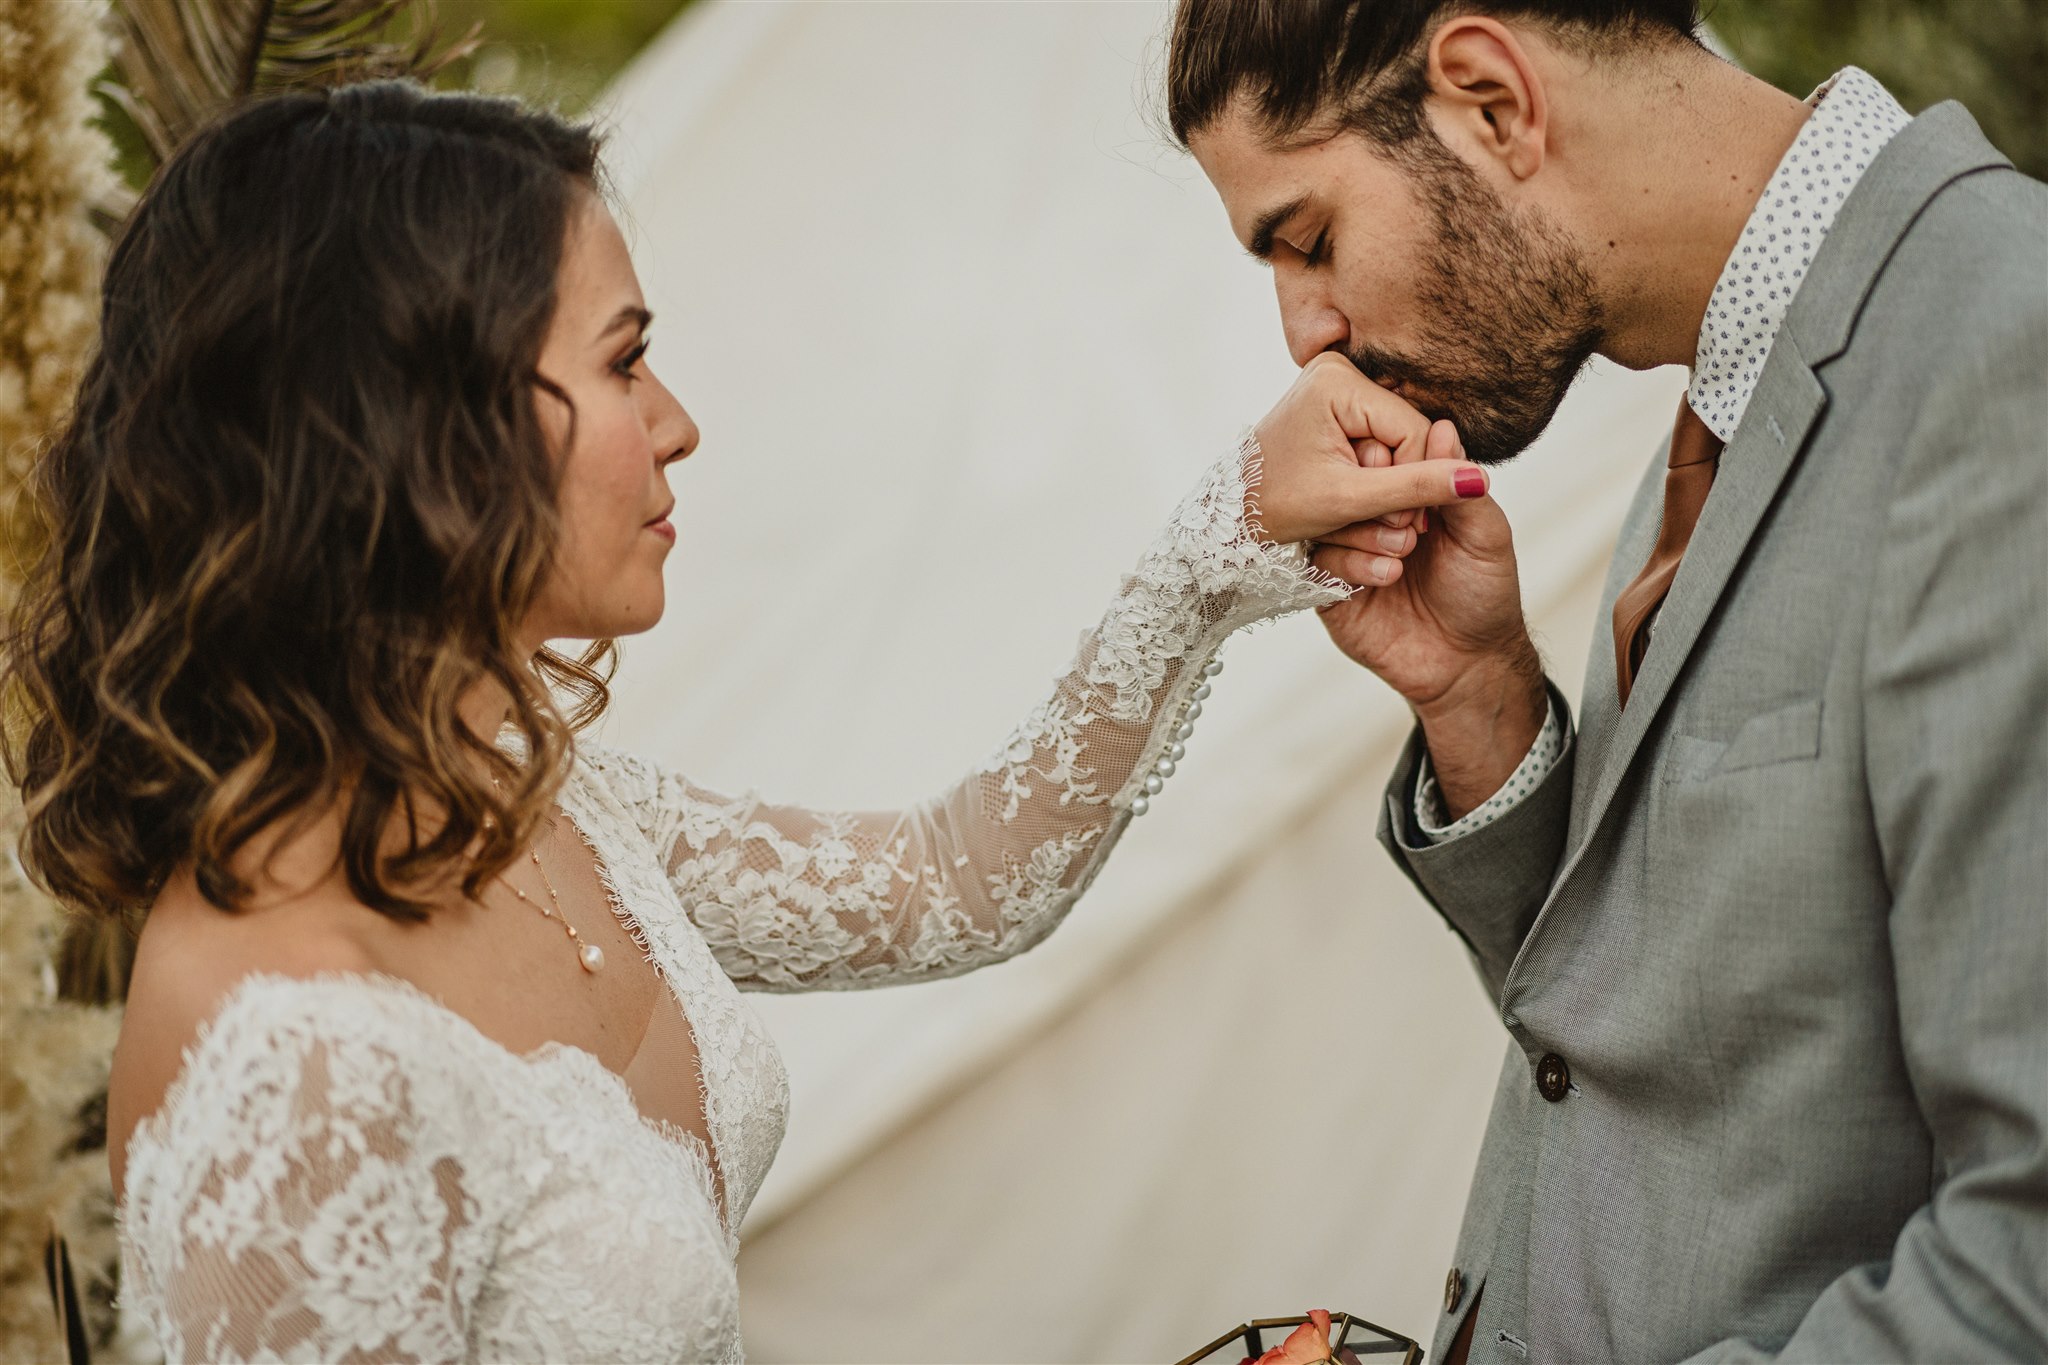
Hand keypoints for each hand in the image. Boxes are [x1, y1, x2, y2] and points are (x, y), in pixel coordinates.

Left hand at [1247, 353, 1491, 546]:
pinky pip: (1377, 442)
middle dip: (1396, 484)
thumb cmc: (1277, 509)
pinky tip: (1351, 497)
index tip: (1396, 522)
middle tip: (1377, 523)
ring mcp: (1334, 387)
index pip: (1413, 430)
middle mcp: (1336, 371)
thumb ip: (1415, 489)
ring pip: (1394, 442)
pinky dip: (1371, 476)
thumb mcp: (1349, 501)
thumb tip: (1478, 479)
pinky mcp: (1334, 407)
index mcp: (1336, 380)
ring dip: (1385, 485)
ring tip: (1356, 513)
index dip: (1413, 481)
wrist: (1230, 521)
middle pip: (1405, 434)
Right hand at [1308, 415, 1546, 821]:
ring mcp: (1348, 552)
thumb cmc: (1483, 596)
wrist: (1466, 665)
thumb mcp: (1484, 533)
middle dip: (1370, 492)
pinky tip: (1386, 578)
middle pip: (1344, 482)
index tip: (1398, 464)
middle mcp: (1373, 518)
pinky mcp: (1329, 588)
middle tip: (1405, 516)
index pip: (1380, 455)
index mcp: (1409, 496)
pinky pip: (1317, 564)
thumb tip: (1442, 427)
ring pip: (1324, 520)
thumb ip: (1458, 484)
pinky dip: (1350, 565)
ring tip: (1404, 551)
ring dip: (1362, 531)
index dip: (1386, 455)